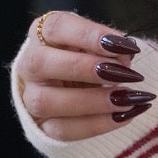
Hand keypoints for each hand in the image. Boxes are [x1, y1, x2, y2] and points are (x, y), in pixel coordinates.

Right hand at [13, 11, 154, 140]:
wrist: (78, 90)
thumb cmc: (91, 59)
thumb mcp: (101, 46)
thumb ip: (112, 47)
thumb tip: (127, 53)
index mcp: (41, 35)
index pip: (56, 27)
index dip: (89, 35)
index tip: (125, 45)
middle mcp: (29, 65)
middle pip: (40, 63)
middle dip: (85, 68)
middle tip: (124, 73)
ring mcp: (30, 97)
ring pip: (46, 101)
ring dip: (92, 101)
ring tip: (129, 98)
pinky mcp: (40, 127)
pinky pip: (62, 130)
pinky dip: (97, 124)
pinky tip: (124, 116)